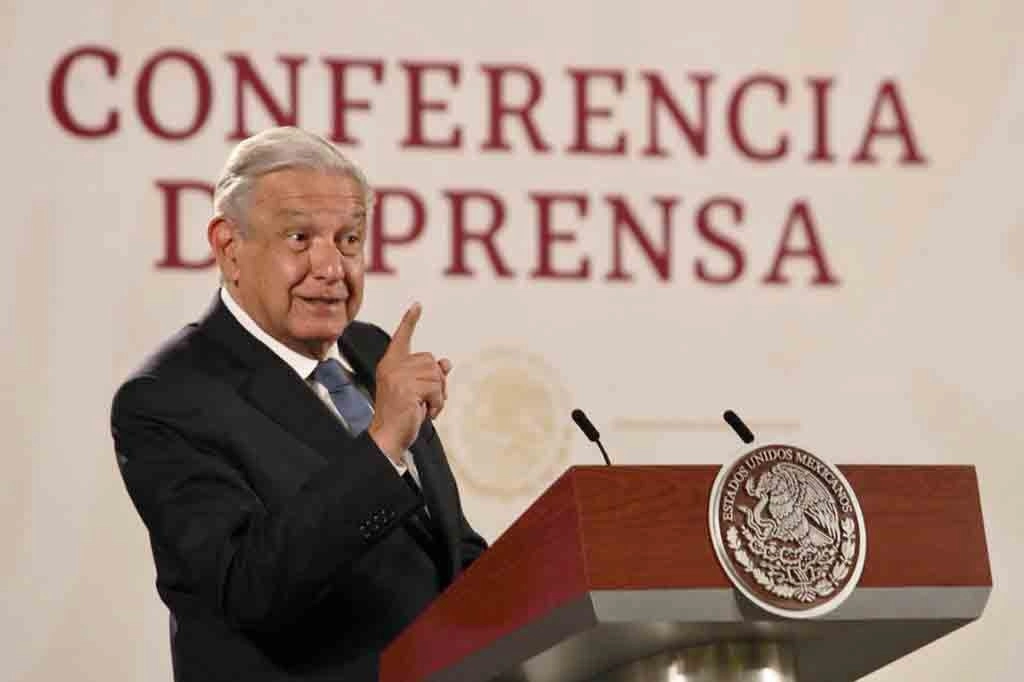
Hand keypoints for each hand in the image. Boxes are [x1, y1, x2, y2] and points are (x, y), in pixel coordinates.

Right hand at [368, 304, 451, 462]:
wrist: (387, 436)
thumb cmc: (402, 415)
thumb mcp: (417, 391)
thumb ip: (429, 375)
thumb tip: (447, 362)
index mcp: (390, 364)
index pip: (401, 338)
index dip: (410, 321)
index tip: (417, 305)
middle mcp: (392, 366)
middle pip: (431, 361)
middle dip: (436, 382)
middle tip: (425, 400)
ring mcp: (398, 376)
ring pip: (437, 375)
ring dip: (437, 395)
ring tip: (424, 408)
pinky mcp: (406, 387)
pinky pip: (436, 389)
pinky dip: (437, 404)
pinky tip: (425, 412)